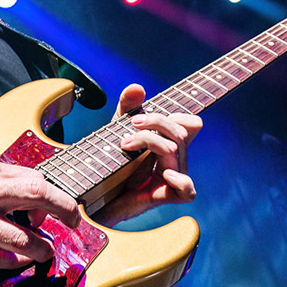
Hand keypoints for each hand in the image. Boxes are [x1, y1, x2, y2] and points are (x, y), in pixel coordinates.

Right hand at [0, 158, 81, 269]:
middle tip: (75, 224)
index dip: (58, 192)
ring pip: (25, 236)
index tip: (68, 204)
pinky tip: (17, 264)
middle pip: (39, 195)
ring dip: (43, 248)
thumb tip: (19, 196)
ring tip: (46, 253)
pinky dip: (13, 264)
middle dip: (66, 212)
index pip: (33, 176)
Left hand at [97, 83, 201, 224]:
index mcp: (168, 142)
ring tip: (125, 143)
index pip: (190, 124)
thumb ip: (128, 107)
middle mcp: (174, 160)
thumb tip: (137, 87)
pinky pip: (187, 191)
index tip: (143, 115)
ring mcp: (170, 178)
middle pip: (180, 131)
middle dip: (156, 121)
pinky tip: (165, 174)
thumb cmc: (111, 165)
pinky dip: (181, 181)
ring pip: (175, 150)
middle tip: (132, 123)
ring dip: (150, 140)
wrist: (95, 198)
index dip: (179, 115)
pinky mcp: (163, 196)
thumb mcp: (117, 128)